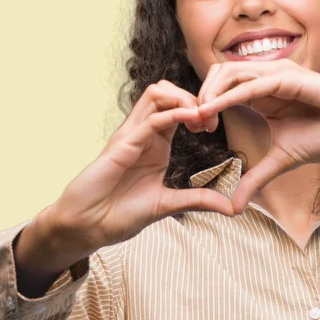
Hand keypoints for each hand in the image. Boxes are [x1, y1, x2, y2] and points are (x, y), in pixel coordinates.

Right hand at [40, 80, 234, 259]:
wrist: (87, 228)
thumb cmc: (120, 214)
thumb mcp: (169, 205)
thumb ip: (198, 201)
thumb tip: (232, 207)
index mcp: (156, 143)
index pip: (178, 107)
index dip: (200, 108)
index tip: (215, 126)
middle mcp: (143, 133)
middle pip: (168, 91)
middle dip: (195, 97)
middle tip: (212, 119)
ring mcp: (131, 136)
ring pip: (157, 94)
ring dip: (184, 99)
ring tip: (203, 117)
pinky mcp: (121, 145)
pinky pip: (149, 119)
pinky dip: (174, 114)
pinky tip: (192, 121)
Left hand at [195, 59, 319, 212]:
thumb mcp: (281, 160)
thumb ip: (256, 178)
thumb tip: (235, 207)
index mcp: (261, 92)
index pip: (222, 87)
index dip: (205, 104)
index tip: (196, 129)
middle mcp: (265, 78)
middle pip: (219, 74)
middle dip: (200, 96)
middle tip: (194, 124)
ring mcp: (277, 73)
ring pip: (231, 72)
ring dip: (210, 93)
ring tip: (200, 117)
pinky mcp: (289, 77)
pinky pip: (253, 83)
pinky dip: (230, 95)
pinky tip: (214, 110)